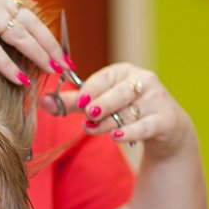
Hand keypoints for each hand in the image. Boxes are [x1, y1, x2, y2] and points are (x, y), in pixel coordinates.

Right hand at [0, 0, 64, 84]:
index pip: (25, 14)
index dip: (44, 34)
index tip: (56, 50)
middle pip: (31, 25)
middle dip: (51, 46)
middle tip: (66, 65)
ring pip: (19, 37)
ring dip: (39, 57)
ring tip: (53, 72)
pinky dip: (10, 66)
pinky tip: (22, 79)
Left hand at [38, 63, 194, 157]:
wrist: (165, 127)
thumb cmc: (125, 110)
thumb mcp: (99, 103)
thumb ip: (73, 103)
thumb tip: (43, 100)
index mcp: (124, 72)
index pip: (106, 77)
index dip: (92, 89)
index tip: (79, 101)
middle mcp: (143, 81)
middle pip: (119, 93)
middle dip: (101, 104)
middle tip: (88, 113)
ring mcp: (156, 100)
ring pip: (127, 113)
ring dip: (108, 122)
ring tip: (92, 128)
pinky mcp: (166, 119)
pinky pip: (145, 126)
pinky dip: (130, 132)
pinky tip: (116, 136)